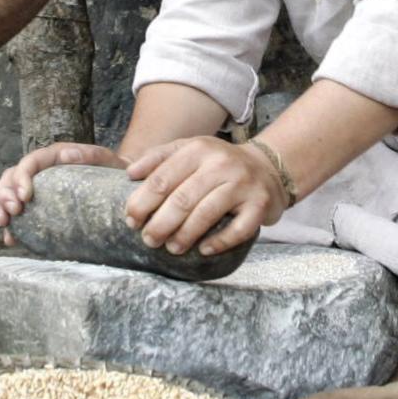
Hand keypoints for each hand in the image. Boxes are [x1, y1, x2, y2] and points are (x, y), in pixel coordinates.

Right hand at [0, 142, 125, 245]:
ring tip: (3, 223)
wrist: (116, 183)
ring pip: (6, 193)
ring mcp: (34, 187)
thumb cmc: (110, 169)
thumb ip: (89, 155)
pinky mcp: (35, 205)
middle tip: (13, 212)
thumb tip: (66, 156)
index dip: (21, 177)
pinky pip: (14, 212)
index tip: (24, 196)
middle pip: (10, 177)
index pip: (29, 162)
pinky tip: (11, 237)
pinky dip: (9, 224)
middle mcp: (39, 170)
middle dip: (5, 194)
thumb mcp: (105, 159)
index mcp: (52, 157)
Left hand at [123, 137, 287, 256]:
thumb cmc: (219, 163)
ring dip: (184, 235)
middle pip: (182, 198)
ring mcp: (242, 184)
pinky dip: (219, 242)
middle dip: (160, 223)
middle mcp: (220, 164)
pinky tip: (204, 249)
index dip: (142, 202)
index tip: (131, 219)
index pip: (162, 178)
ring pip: (206, 213)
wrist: (267, 167)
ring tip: (171, 248)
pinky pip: (238, 229)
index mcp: (198, 149)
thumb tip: (130, 174)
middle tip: (148, 240)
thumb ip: (159, 157)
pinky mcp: (260, 204)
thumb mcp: (190, 149)